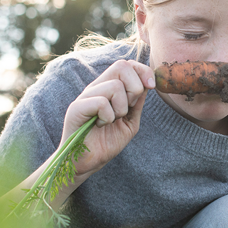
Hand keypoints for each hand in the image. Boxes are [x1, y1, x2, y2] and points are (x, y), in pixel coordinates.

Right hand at [61, 59, 156, 180]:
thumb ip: (138, 101)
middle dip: (135, 87)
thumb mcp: (130, 120)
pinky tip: (100, 125)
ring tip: (111, 120)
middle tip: (128, 108)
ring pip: (115, 86)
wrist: (88, 163)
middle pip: (121, 66)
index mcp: (108, 87)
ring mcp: (85, 97)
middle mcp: (96, 88)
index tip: (151, 86)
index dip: (143, 70)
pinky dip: (108, 116)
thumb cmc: (107, 142)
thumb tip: (148, 82)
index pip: (127, 64)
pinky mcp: (76, 109)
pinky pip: (101, 102)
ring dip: (121, 108)